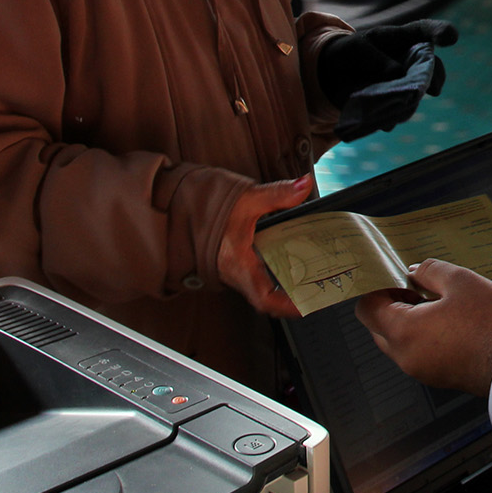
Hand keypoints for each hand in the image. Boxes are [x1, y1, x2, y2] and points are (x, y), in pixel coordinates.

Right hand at [215, 176, 314, 317]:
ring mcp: (231, 269)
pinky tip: (286, 262)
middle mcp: (233, 272)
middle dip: (289, 300)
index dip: (286, 306)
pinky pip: (253, 276)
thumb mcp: (247, 198)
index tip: (307, 305)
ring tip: (308, 280)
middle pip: (264, 298)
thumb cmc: (206, 206)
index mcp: (238, 262)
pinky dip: (271, 275)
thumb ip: (278, 194)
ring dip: (281, 288)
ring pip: (258, 287)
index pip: (263, 297)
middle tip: (315, 292)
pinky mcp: (230, 263)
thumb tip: (303, 185)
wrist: (176, 207)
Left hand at [317, 20, 458, 138]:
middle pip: (432, 67)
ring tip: (398, 107)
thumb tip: (396, 73)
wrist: (334, 77)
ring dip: (411, 101)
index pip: (425, 30)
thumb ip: (374, 57)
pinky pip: (401, 113)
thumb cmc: (349, 53)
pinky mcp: (395, 104)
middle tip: (434, 88)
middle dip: (435, 78)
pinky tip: (385, 122)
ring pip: (418, 94)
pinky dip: (394, 118)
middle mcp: (410, 61)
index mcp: (402, 38)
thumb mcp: (355, 49)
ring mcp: (405, 83)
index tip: (451, 38)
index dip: (440, 32)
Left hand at [355, 259, 491, 395]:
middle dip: (390, 304)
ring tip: (436, 301)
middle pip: (378, 327)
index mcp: (404, 331)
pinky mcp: (437, 376)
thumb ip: (429, 272)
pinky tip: (447, 320)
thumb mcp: (461, 281)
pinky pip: (417, 353)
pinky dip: (422, 336)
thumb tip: (414, 273)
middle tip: (414, 286)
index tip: (391, 277)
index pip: (367, 308)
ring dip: (407, 321)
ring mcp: (421, 370)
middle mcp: (406, 356)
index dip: (376, 288)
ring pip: (398, 342)